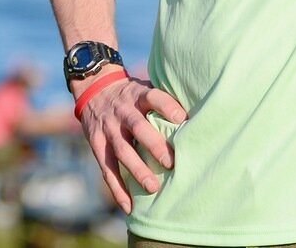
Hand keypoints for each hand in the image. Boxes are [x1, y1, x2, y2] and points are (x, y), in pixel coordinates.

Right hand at [76, 73, 188, 213]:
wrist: (94, 88)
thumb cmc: (132, 95)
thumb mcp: (144, 88)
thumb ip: (165, 100)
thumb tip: (202, 116)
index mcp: (137, 95)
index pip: (153, 97)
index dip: (166, 106)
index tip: (182, 119)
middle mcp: (122, 111)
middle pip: (138, 127)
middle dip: (154, 145)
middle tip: (170, 163)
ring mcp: (108, 128)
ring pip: (121, 150)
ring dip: (137, 170)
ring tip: (153, 188)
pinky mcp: (96, 143)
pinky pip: (106, 168)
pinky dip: (117, 189)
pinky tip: (129, 207)